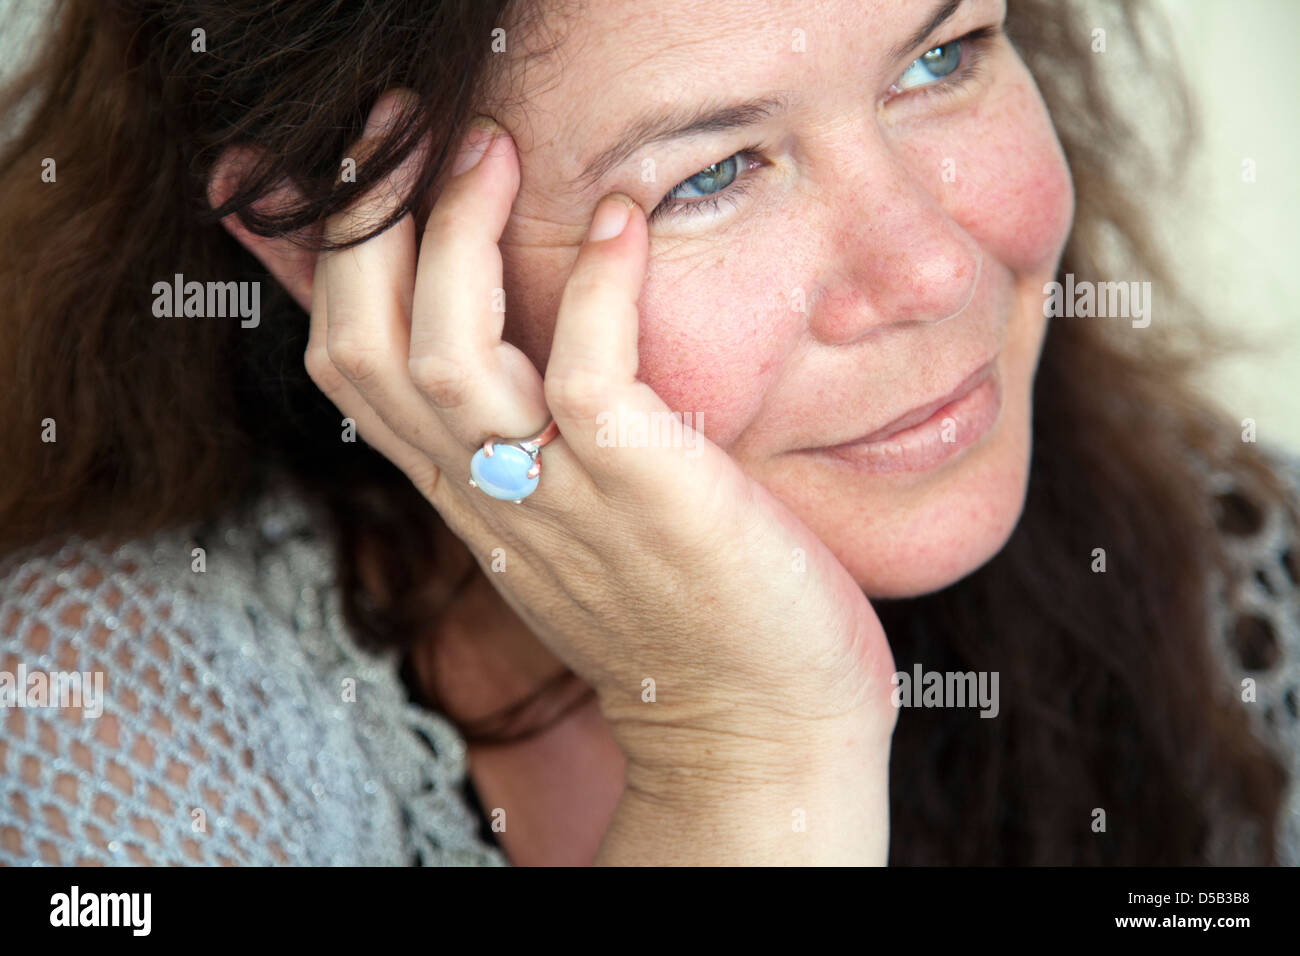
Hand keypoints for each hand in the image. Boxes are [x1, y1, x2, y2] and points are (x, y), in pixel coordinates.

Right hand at [306, 92, 897, 813]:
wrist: (756, 729)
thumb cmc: (676, 607)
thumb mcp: (571, 517)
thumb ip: (524, 437)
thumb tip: (502, 355)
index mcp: (469, 493)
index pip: (348, 366)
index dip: (333, 255)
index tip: (370, 162)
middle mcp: (493, 493)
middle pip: (365, 349)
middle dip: (367, 221)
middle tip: (412, 124)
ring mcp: (563, 496)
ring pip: (446, 357)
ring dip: (457, 233)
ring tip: (494, 148)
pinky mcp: (646, 494)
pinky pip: (585, 374)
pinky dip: (592, 285)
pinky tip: (620, 222)